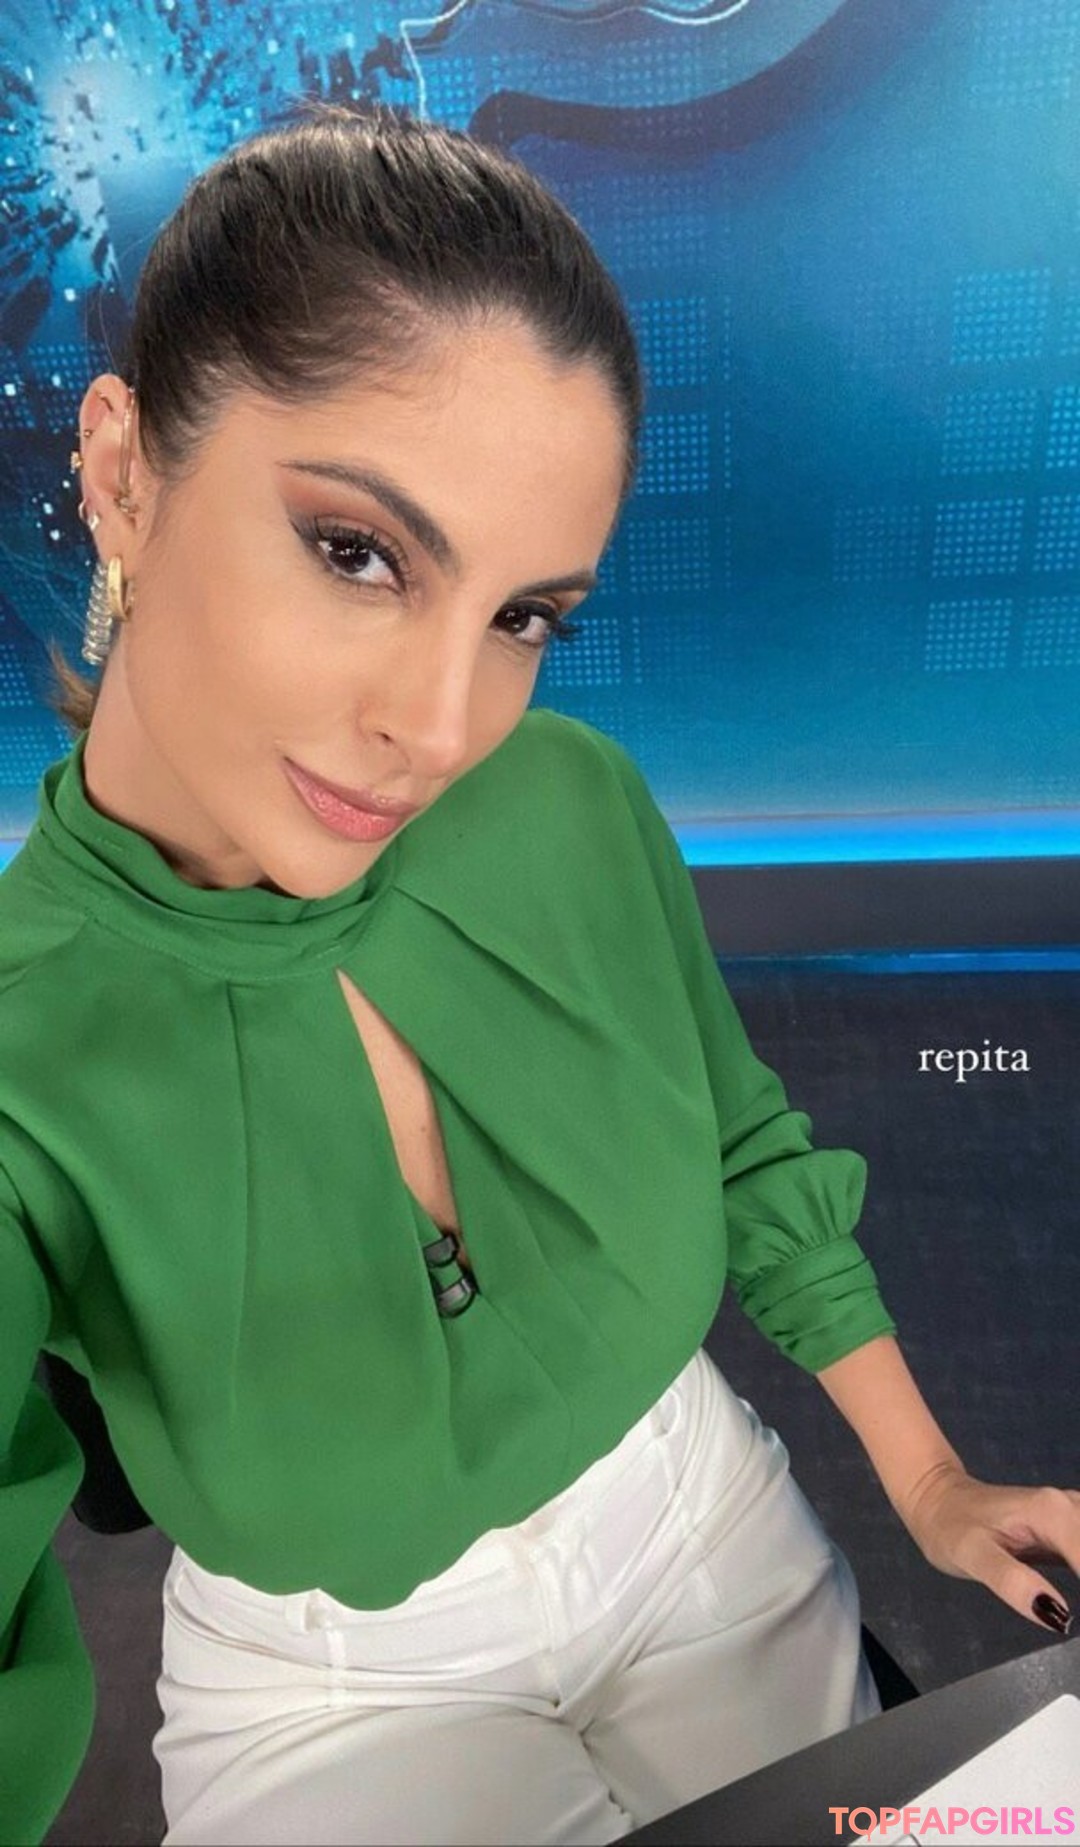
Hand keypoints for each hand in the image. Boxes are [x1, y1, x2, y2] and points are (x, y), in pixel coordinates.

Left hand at [897, 1461, 1079, 1634]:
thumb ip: (1012, 1581)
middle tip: (1078, 1628)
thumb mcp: (971, 1555)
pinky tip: (1079, 1610)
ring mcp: (1076, 1517)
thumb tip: (1059, 1616)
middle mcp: (1072, 1507)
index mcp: (1053, 1513)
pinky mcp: (1074, 1532)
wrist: (938, 1500)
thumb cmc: (950, 1526)